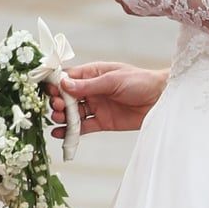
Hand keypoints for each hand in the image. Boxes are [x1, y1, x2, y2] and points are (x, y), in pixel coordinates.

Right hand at [43, 61, 168, 137]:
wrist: (161, 99)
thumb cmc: (140, 82)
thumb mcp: (113, 80)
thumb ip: (89, 85)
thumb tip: (64, 84)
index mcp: (93, 74)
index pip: (69, 77)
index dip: (56, 83)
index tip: (47, 90)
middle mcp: (92, 90)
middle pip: (67, 96)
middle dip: (58, 101)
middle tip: (57, 106)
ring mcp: (96, 106)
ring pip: (73, 112)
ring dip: (62, 116)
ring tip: (57, 118)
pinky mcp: (102, 121)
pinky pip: (83, 127)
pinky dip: (71, 131)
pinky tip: (60, 133)